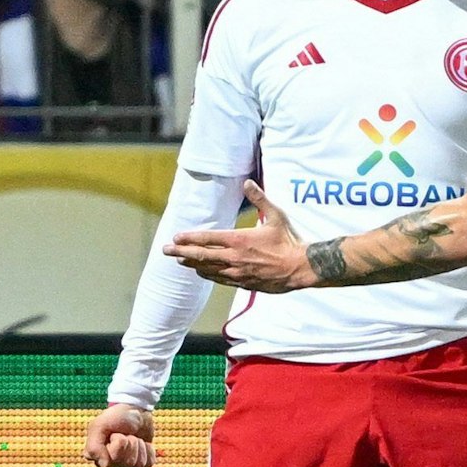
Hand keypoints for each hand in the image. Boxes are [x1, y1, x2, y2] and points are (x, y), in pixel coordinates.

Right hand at [84, 403, 155, 466]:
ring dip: (139, 445)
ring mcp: (126, 466)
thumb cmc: (115, 418)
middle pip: (128, 461)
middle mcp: (111, 464)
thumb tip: (104, 466)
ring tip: (132, 436)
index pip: (114, 455)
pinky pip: (149, 463)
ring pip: (139, 463)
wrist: (135, 411)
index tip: (114, 433)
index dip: (118, 440)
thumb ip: (94, 446)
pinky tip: (142, 443)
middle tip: (125, 433)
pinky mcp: (141, 464)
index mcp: (97, 456)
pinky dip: (148, 450)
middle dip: (130, 442)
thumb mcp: (100, 425)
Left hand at [166, 181, 316, 291]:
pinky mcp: (245, 283)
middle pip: (202, 256)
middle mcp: (235, 257)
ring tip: (180, 262)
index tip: (176, 237)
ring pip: (208, 269)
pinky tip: (202, 273)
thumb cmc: (289, 240)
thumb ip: (259, 199)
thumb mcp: (276, 215)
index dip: (189, 238)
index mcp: (240, 240)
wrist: (301, 267)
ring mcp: (238, 272)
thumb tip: (248, 183)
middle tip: (166, 251)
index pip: (208, 238)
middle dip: (181, 253)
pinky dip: (208, 275)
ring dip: (192, 265)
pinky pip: (221, 279)